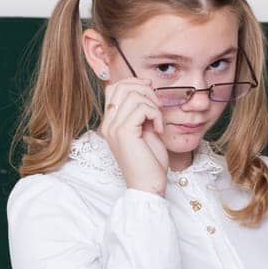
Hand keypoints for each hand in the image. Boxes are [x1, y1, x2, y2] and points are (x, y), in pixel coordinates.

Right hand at [100, 78, 170, 193]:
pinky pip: (141, 108)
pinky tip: (159, 130)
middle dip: (145, 90)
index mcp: (111, 123)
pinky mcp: (124, 132)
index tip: (151, 92)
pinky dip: (156, 114)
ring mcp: (113, 127)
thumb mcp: (146, 130)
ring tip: (159, 121)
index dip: (134, 83)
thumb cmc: (149, 162)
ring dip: (153, 105)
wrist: (148, 185)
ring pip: (133, 95)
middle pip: (122, 86)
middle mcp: (108, 124)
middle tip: (158, 107)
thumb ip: (143, 111)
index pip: (114, 88)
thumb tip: (147, 88)